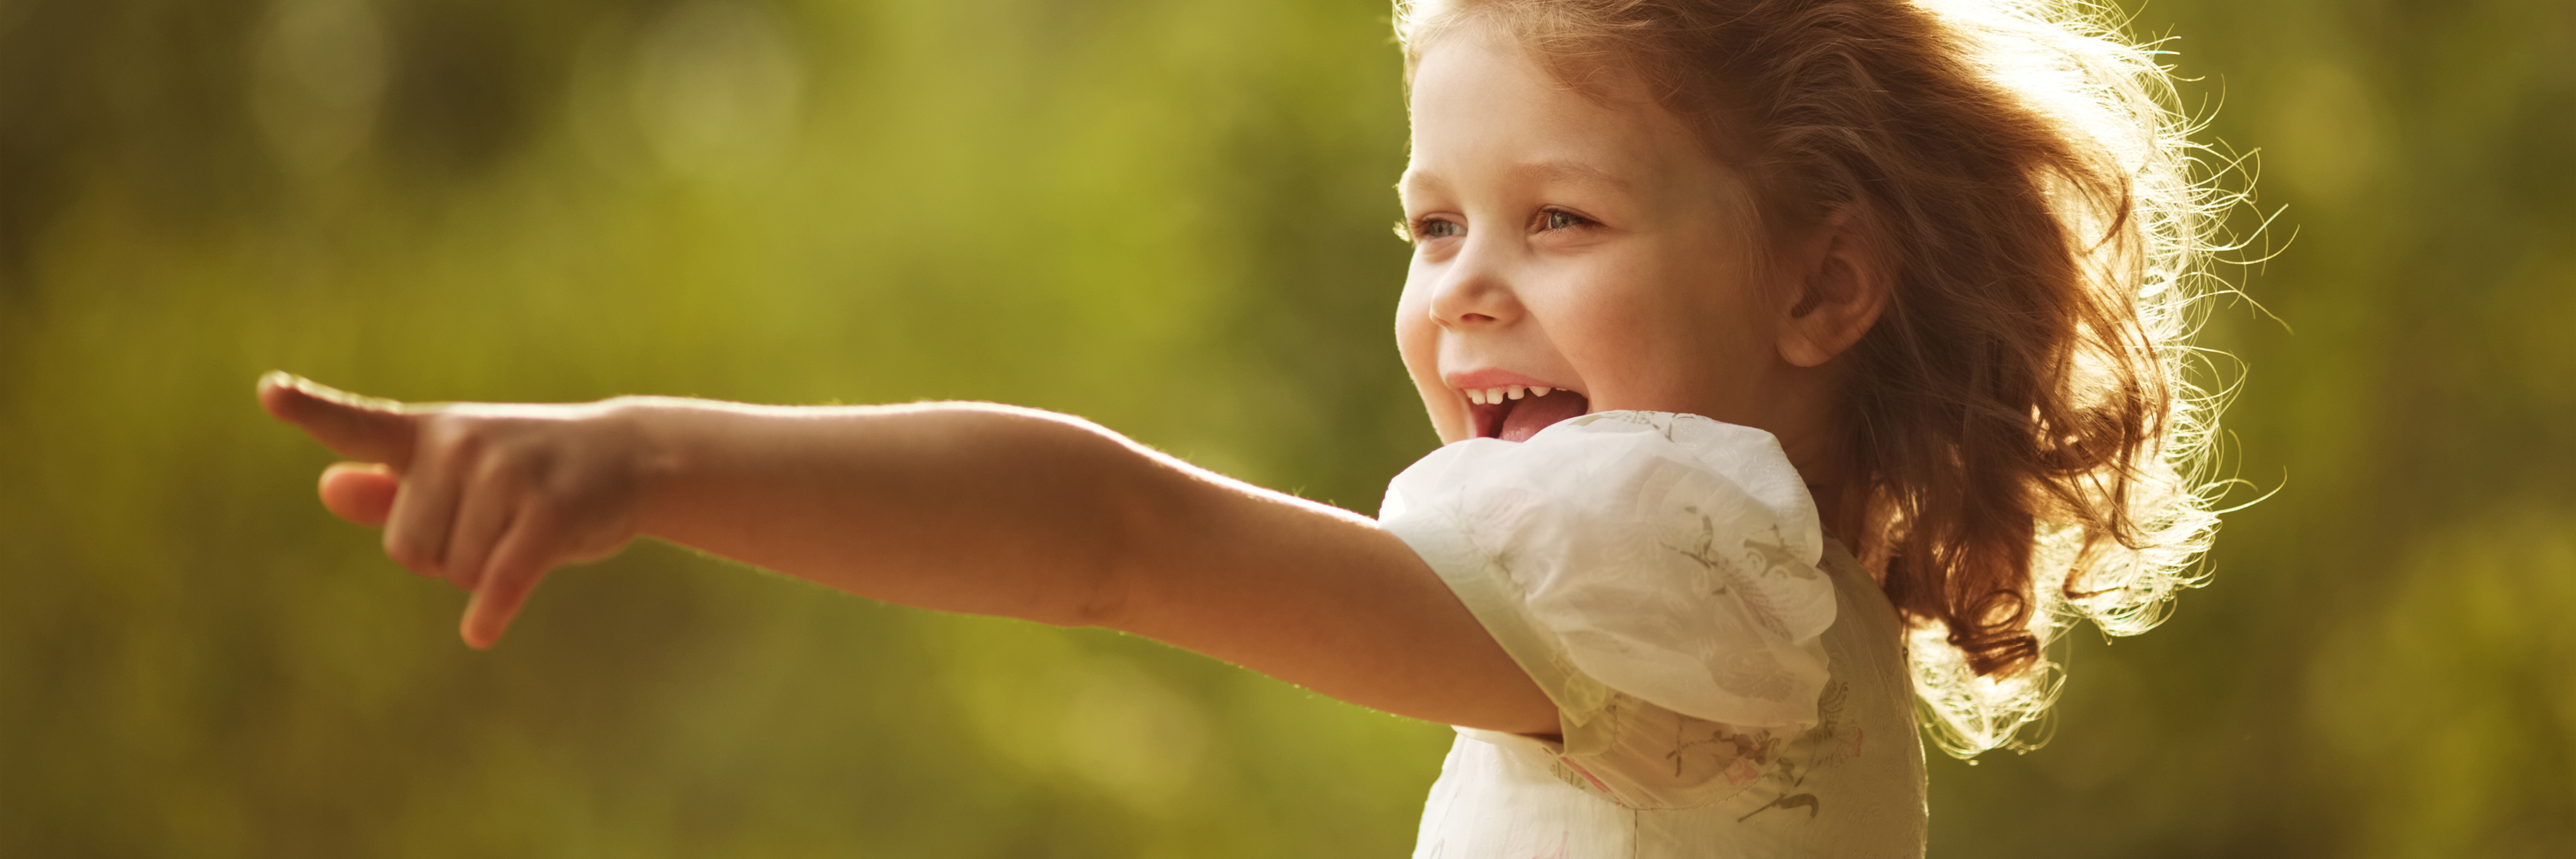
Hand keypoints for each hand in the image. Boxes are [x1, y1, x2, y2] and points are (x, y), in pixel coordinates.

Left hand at [257, 372, 650, 647]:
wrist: (631, 457)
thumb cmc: (532, 473)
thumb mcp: (461, 475)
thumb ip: (392, 488)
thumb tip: (328, 486)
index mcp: (431, 433)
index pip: (358, 424)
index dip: (310, 411)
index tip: (269, 392)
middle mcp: (461, 445)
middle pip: (407, 549)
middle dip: (443, 560)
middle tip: (492, 529)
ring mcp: (507, 473)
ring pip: (455, 570)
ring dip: (483, 576)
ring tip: (523, 537)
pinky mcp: (549, 510)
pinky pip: (498, 581)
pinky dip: (490, 611)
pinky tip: (480, 630)